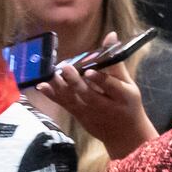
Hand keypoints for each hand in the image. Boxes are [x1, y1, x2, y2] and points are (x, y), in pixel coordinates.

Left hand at [30, 33, 157, 158]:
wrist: (125, 136)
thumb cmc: (128, 104)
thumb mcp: (129, 85)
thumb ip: (116, 62)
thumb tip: (111, 34)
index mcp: (123, 97)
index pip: (111, 87)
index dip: (100, 79)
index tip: (89, 71)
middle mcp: (105, 106)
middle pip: (89, 94)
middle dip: (76, 82)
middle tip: (65, 68)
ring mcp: (90, 113)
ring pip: (73, 100)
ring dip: (60, 87)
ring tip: (50, 74)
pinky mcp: (79, 116)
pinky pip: (64, 105)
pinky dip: (52, 95)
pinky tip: (41, 85)